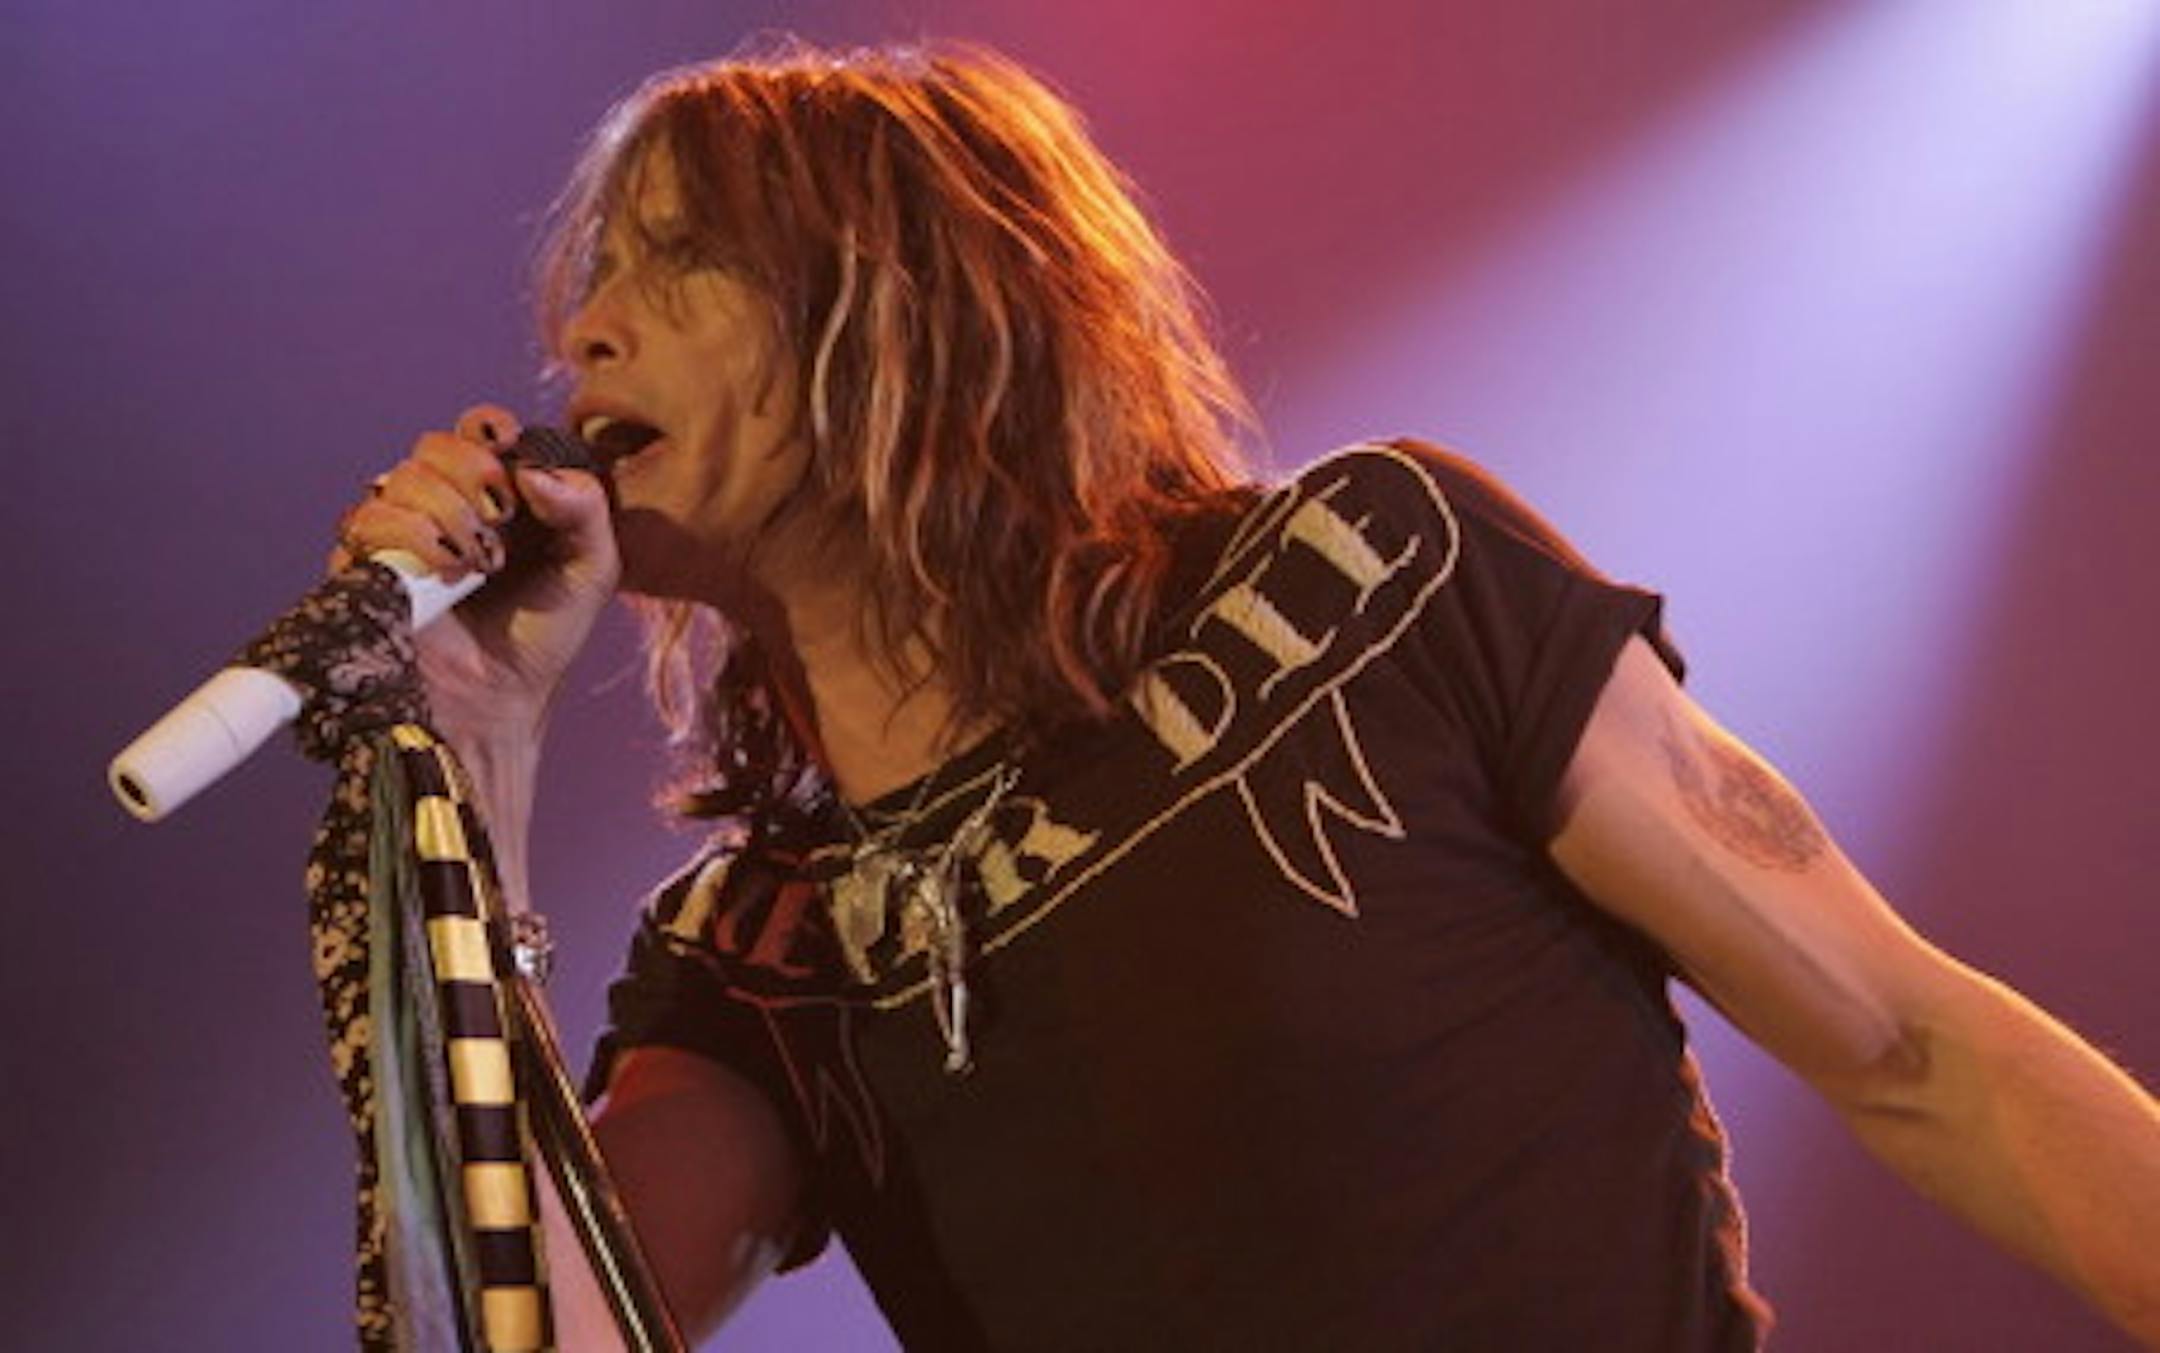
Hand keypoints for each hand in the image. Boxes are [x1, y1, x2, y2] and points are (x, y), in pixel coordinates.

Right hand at [330, 404, 620, 742]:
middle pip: (436, 445)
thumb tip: (533, 470)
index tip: (514, 462)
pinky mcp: (365, 563)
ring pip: (400, 477)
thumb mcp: (591, 568)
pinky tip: (445, 573)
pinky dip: (410, 537)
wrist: (498, 698)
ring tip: (478, 563)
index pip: (479, 427)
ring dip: (446, 512)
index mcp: (497, 491)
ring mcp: (400, 531)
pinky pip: (367, 520)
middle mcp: (443, 502)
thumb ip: (585, 507)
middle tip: (502, 523)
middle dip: (473, 475)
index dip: (492, 431)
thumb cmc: (545, 634)